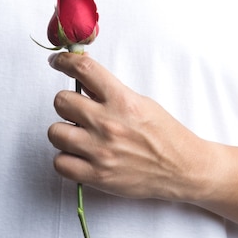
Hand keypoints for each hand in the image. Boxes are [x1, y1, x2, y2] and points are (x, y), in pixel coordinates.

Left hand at [47, 52, 210, 200]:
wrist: (182, 169)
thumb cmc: (165, 136)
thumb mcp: (143, 104)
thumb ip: (112, 93)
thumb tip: (83, 80)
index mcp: (123, 101)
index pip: (83, 69)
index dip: (65, 61)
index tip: (59, 63)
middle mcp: (108, 124)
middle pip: (61, 101)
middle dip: (68, 104)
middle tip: (79, 112)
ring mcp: (100, 151)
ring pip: (55, 132)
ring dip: (66, 133)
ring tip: (81, 137)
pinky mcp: (97, 175)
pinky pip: (59, 162)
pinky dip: (67, 160)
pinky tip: (81, 157)